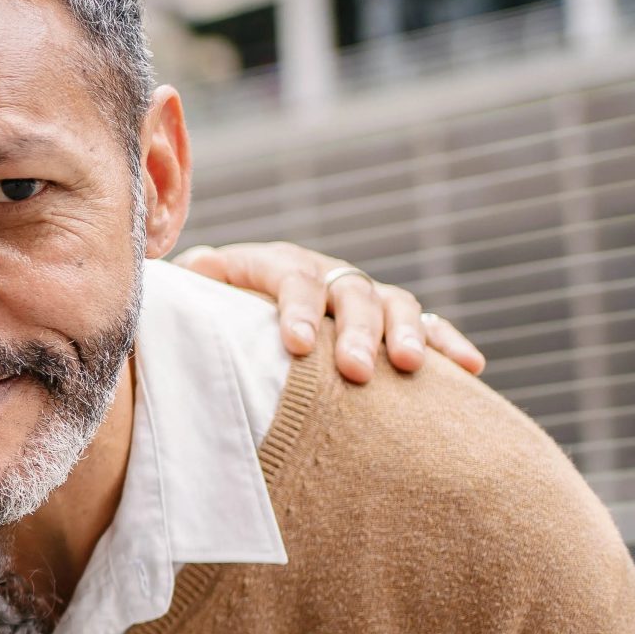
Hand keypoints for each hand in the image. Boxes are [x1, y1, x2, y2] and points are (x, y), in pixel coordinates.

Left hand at [174, 241, 486, 383]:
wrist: (233, 305)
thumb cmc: (207, 312)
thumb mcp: (190, 295)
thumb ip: (182, 289)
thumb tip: (162, 281)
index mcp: (272, 264)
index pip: (289, 278)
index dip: (295, 308)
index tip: (296, 346)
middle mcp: (322, 272)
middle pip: (347, 292)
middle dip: (353, 330)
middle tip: (354, 370)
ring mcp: (360, 295)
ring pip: (393, 303)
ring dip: (406, 332)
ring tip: (409, 366)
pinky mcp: (389, 321)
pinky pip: (428, 325)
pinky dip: (449, 341)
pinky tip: (472, 367)